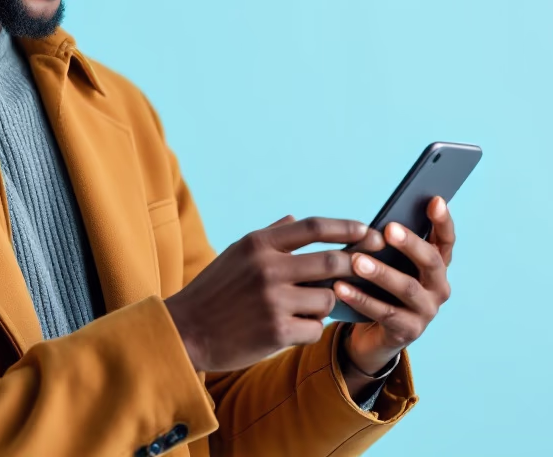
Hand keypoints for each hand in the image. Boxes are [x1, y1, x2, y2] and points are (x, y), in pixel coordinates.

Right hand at [164, 215, 367, 372]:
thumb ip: (269, 236)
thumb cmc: (214, 290)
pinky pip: (315, 329)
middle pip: (332, 262)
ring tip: (306, 308)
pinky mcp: (276, 332)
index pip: (313, 228)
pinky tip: (292, 329)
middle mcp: (267, 268)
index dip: (346, 227)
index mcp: (258, 244)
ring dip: (325, 305)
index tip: (367, 230)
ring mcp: (273, 301)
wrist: (185, 330)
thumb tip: (295, 220)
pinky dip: (310, 329)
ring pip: (327, 299)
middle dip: (353, 266)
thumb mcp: (236, 254)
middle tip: (365, 269)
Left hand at [336, 197, 454, 379]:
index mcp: (436, 266)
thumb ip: (388, 246)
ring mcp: (427, 311)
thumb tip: (374, 223)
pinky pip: (384, 313)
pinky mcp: (409, 331)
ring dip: (381, 273)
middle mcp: (438, 288)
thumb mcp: (388, 264)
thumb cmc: (380, 288)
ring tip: (356, 261)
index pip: (446, 240)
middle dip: (410, 244)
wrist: (374, 334)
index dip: (443, 221)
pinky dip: (361, 299)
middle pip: (431, 262)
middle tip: (388, 229)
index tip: (435, 200)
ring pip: (407, 288)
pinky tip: (340, 288)